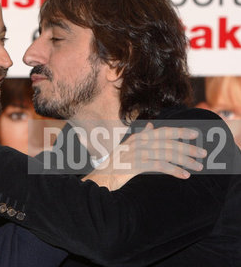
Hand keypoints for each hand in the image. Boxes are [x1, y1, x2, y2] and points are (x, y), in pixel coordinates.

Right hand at [82, 123, 206, 190]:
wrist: (100, 178)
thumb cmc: (114, 165)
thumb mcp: (127, 147)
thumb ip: (140, 136)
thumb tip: (150, 127)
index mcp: (138, 137)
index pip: (163, 131)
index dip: (181, 131)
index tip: (196, 134)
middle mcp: (138, 142)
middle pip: (168, 142)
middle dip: (188, 147)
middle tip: (203, 154)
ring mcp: (137, 153)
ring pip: (167, 154)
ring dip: (185, 161)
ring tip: (197, 167)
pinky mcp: (136, 165)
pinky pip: (160, 166)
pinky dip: (174, 170)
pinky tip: (184, 175)